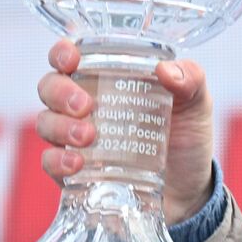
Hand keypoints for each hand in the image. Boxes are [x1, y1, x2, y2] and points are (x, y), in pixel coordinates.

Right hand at [37, 39, 216, 225]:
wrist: (189, 188)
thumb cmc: (186, 136)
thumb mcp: (196, 104)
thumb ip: (190, 81)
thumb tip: (166, 70)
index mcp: (107, 78)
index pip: (71, 57)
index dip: (62, 52)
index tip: (71, 59)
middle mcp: (84, 103)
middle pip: (50, 87)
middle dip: (60, 92)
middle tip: (86, 106)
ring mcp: (74, 137)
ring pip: (46, 122)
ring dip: (60, 126)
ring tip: (87, 136)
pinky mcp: (73, 170)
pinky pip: (50, 162)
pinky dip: (57, 161)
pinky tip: (76, 164)